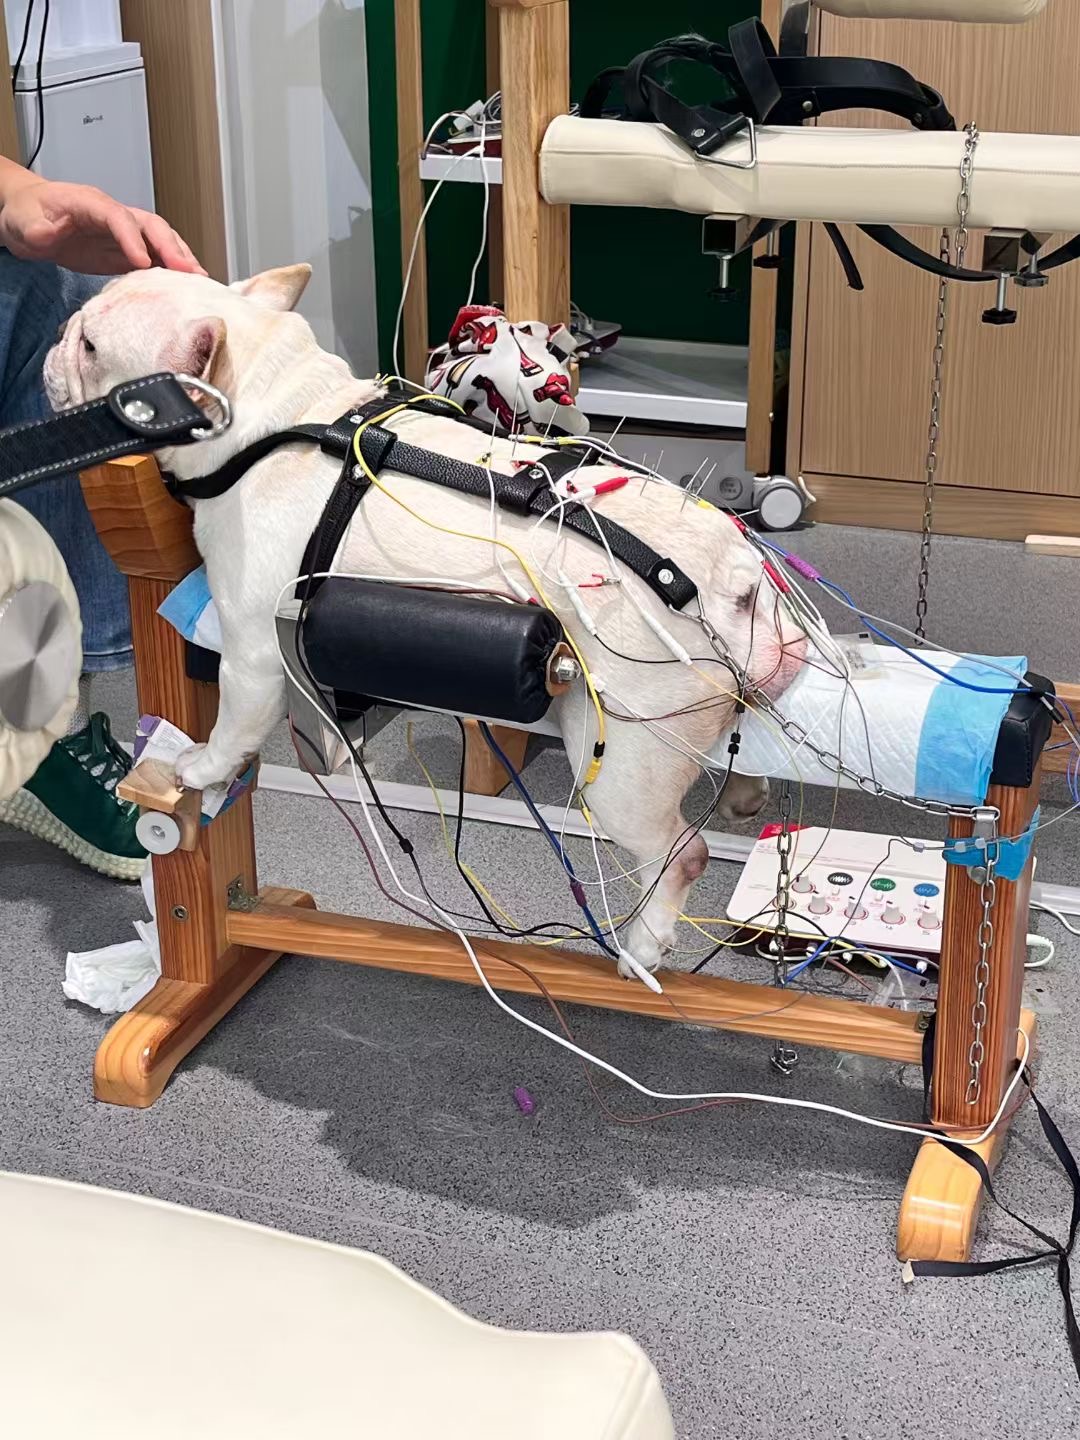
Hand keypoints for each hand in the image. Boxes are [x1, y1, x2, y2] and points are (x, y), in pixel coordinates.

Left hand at [0, 177, 205, 274]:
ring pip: (159, 240)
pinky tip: (185, 286)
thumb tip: (53, 233)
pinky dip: (172, 270)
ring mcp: (122, 233)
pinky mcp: (124, 251)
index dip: (132, 238)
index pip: (117, 216)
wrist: (27, 218)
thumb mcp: (25, 222)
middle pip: (150, 225)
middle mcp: (113, 215)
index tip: (142, 261)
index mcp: (89, 203)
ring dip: (181, 258)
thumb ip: (40, 228)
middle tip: (189, 272)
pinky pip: (154, 257)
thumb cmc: (28, 215)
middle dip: (172, 247)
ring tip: (200, 281)